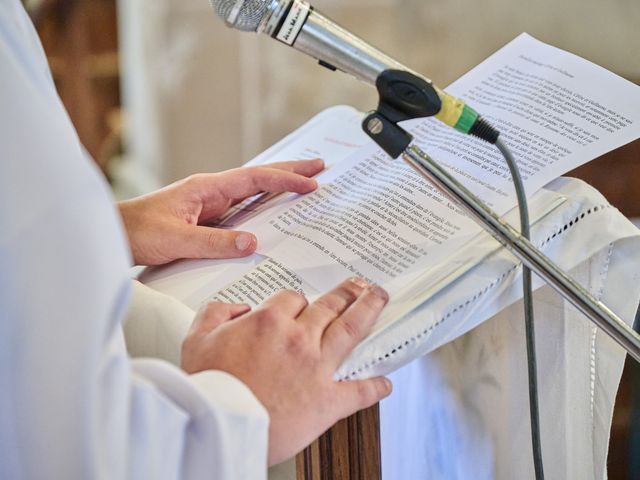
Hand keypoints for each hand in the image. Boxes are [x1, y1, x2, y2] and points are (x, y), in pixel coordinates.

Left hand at [118, 159, 323, 264]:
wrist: (114, 234)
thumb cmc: (138, 231)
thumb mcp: (176, 240)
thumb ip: (215, 243)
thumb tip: (252, 243)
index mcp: (207, 188)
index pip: (254, 179)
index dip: (285, 179)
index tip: (310, 182)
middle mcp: (212, 192)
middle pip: (259, 176)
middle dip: (290, 170)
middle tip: (320, 165)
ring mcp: (211, 204)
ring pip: (253, 191)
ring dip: (280, 186)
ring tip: (307, 182)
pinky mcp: (208, 219)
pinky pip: (243, 209)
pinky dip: (264, 205)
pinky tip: (275, 210)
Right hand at [181, 278, 391, 465]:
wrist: (220, 427)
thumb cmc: (208, 387)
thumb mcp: (197, 339)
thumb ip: (216, 313)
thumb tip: (237, 307)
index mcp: (269, 322)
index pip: (292, 298)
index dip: (296, 301)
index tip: (300, 305)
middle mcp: (298, 339)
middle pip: (330, 306)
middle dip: (347, 292)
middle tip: (359, 284)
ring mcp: (317, 369)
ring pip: (351, 330)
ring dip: (369, 310)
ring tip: (378, 299)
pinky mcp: (328, 401)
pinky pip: (358, 391)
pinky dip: (375, 387)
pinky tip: (385, 383)